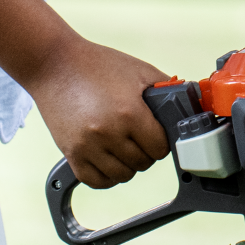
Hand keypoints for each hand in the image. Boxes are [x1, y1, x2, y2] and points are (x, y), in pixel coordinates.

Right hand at [27, 39, 170, 189]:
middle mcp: (109, 132)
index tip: (155, 133)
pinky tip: (109, 160)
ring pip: (122, 175)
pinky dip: (107, 175)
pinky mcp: (71, 153)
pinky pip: (96, 181)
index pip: (160, 147)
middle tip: (138, 136)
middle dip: (145, 151)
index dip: (161, 140)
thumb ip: (167, 89)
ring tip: (123, 146)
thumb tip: (190, 106)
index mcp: (130, 112)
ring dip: (128, 164)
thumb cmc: (98, 64)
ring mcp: (87, 146)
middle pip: (142, 163)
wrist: (55, 64)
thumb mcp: (139, 70)